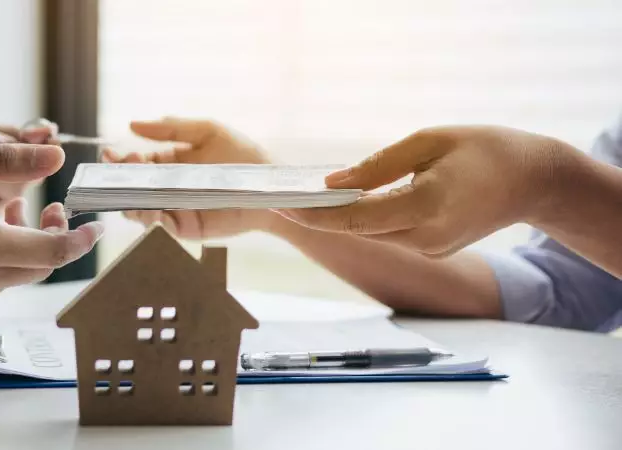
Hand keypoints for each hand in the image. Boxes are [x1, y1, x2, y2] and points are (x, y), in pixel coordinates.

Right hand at [103, 117, 276, 239]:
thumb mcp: (208, 131)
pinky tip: (151, 211)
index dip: (120, 160)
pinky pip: (161, 228)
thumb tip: (132, 124)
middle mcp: (167, 187)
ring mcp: (174, 209)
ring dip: (131, 202)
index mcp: (169, 163)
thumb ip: (171, 128)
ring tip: (132, 193)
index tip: (110, 155)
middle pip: (133, 187)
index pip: (136, 162)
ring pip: (140, 210)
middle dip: (120, 181)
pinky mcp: (186, 229)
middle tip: (121, 172)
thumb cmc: (243, 156)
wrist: (270, 187)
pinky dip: (151, 222)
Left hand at [277, 126, 575, 255]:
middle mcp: (426, 237)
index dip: (314, 213)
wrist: (533, 181)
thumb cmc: (484, 149)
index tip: (280, 203)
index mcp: (427, 206)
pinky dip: (364, 219)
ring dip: (338, 219)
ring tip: (300, 197)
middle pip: (357, 231)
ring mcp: (431, 249)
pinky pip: (388, 234)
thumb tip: (332, 182)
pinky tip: (342, 203)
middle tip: (277, 197)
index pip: (355, 218)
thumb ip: (378, 165)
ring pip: (370, 234)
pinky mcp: (433, 250)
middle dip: (316, 216)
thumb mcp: (429, 141)